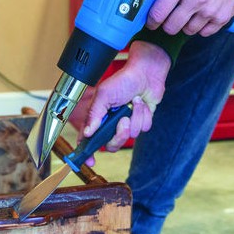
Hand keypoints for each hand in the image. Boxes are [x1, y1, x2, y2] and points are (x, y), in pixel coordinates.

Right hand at [68, 41, 170, 165]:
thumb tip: (87, 133)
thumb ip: (94, 114)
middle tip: (124, 121)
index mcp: (99, 117)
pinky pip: (144, 128)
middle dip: (120, 134)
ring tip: (135, 102)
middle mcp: (112, 123)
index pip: (89, 139)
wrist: (146, 73)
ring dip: (135, 117)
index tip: (89, 160)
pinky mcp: (141, 121)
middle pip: (112, 144)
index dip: (87, 152)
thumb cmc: (123, 80)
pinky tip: (143, 103)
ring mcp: (127, 122)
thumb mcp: (104, 95)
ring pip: (131, 135)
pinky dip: (145, 115)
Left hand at [146, 0, 233, 35]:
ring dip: (185, 25)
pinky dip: (201, 27)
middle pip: (171, 27)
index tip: (150, 21)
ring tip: (188, 14)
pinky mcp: (222, 18)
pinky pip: (204, 32)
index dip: (151, 20)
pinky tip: (202, 16)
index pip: (158, 12)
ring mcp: (209, 10)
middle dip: (167, 25)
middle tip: (169, 19)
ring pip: (187, 31)